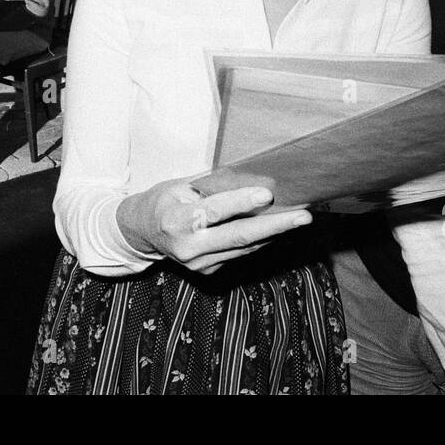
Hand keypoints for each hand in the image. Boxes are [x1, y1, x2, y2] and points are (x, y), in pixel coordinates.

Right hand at [116, 179, 311, 274]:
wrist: (142, 233)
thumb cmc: (163, 200)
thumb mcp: (181, 185)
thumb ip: (212, 183)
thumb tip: (250, 173)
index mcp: (177, 221)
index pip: (215, 211)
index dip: (241, 202)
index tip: (267, 194)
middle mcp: (189, 247)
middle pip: (239, 237)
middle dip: (275, 226)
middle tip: (303, 216)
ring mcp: (199, 264)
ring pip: (245, 247)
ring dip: (275, 232)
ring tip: (300, 216)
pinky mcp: (208, 272)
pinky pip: (241, 253)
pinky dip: (260, 239)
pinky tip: (278, 227)